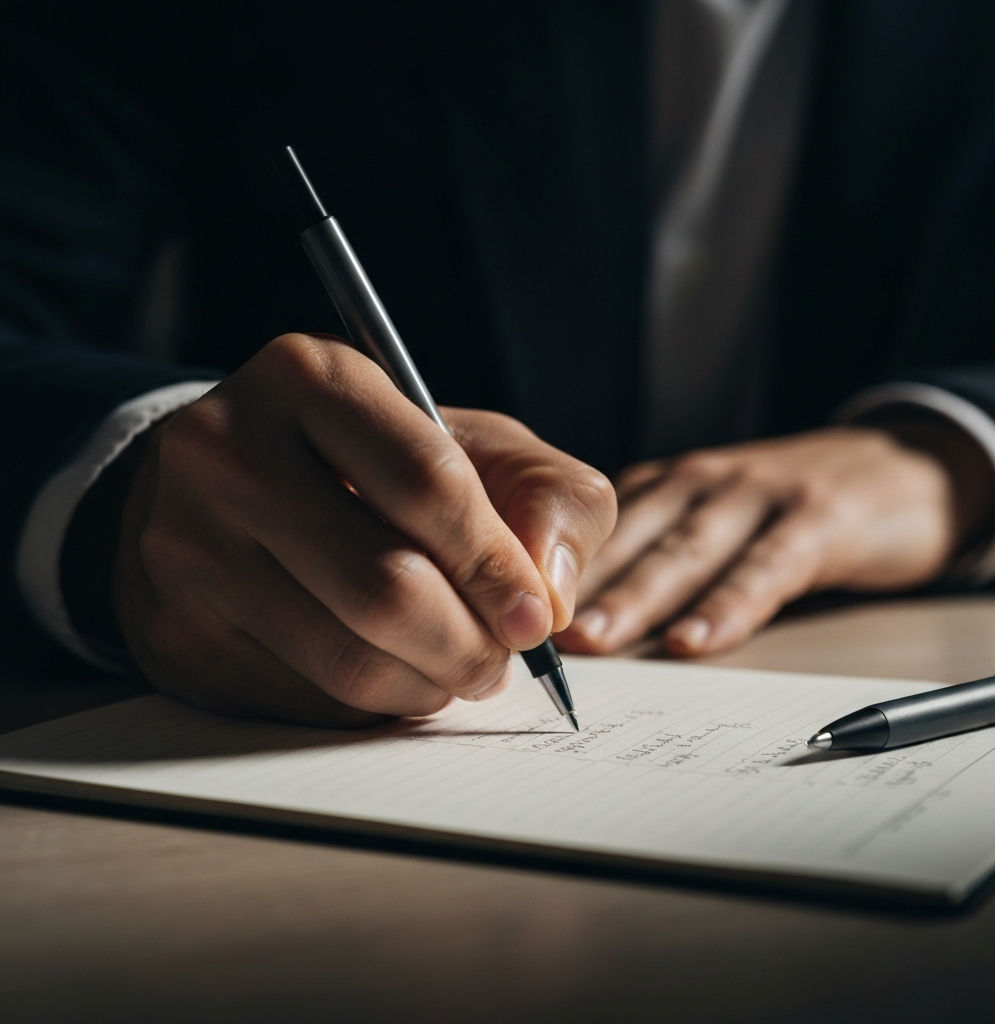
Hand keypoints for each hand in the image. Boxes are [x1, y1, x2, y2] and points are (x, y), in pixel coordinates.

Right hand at [110, 334, 614, 726]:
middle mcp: (227, 452)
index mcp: (310, 379)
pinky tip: (392, 673)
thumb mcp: (474, 446)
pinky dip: (376, 704)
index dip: (496, 564)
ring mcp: (188, 547)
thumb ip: (549, 497)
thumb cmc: (377, 464)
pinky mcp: (176, 632)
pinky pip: (307, 700)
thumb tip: (551, 597)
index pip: (426, 481)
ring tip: (457, 666)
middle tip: (501, 657)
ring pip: (347, 658)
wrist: (232, 486)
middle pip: (384, 585)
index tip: (536, 617)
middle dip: (470, 643)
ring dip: (431, 683)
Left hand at [558, 424, 994, 657]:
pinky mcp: (818, 521)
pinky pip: (764, 569)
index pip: (595, 530)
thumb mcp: (711, 515)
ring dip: (634, 596)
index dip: (547, 568)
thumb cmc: (786, 506)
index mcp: (666, 488)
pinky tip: (693, 642)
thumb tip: (573, 616)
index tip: (503, 612)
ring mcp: (758, 497)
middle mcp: (701, 483)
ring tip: (590, 640)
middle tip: (524, 628)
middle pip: (628, 540)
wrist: (898, 467)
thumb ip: (652, 551)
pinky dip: (726, 607)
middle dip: (574, 586)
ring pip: (684, 551)